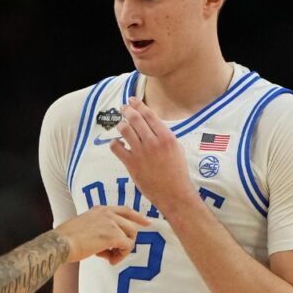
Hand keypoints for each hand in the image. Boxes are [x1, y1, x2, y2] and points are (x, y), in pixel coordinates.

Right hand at [54, 205, 147, 265]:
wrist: (60, 243)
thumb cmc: (67, 240)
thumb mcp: (84, 227)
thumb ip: (99, 229)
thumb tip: (110, 243)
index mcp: (100, 209)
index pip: (125, 210)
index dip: (137, 217)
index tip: (147, 223)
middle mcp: (107, 213)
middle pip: (132, 226)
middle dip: (127, 242)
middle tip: (114, 254)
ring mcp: (111, 222)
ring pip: (131, 237)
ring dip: (122, 250)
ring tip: (108, 257)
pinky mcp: (113, 235)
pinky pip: (127, 246)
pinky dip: (120, 256)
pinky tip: (109, 260)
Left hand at [109, 97, 195, 212]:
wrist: (174, 193)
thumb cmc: (177, 171)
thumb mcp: (176, 148)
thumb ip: (164, 135)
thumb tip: (151, 122)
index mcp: (166, 137)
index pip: (149, 115)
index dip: (138, 105)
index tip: (132, 100)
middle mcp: (153, 142)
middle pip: (135, 119)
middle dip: (127, 110)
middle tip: (123, 108)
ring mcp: (141, 153)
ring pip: (124, 130)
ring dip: (121, 125)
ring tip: (121, 126)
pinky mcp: (131, 164)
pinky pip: (116, 147)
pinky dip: (115, 143)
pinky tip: (118, 144)